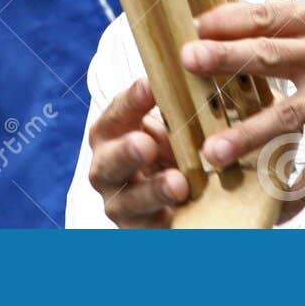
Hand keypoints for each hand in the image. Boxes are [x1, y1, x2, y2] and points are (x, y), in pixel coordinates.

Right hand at [86, 78, 189, 227]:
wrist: (176, 196)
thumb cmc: (170, 149)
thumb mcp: (170, 126)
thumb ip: (175, 108)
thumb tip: (198, 72)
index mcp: (111, 134)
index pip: (116, 114)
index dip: (131, 101)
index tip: (150, 85)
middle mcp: (106, 168)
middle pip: (109, 161)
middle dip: (127, 152)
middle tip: (146, 143)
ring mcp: (119, 204)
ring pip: (128, 201)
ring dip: (153, 191)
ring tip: (178, 184)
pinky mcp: (137, 233)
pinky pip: (147, 230)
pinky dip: (163, 222)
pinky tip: (180, 215)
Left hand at [180, 0, 304, 214]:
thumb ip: (296, 19)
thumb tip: (238, 20)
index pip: (268, 14)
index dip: (230, 19)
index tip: (195, 24)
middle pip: (270, 56)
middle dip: (227, 60)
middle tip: (187, 62)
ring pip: (290, 116)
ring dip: (249, 134)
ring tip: (214, 151)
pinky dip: (299, 189)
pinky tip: (274, 209)